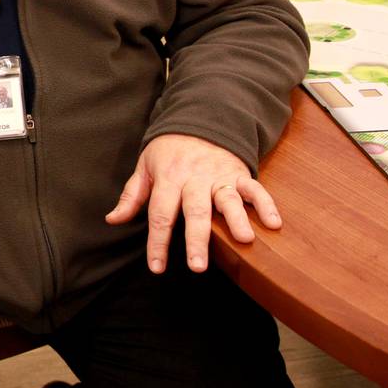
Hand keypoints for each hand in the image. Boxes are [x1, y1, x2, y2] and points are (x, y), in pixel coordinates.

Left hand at [106, 133, 281, 272]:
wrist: (198, 120)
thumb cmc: (168, 151)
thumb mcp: (144, 167)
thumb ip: (132, 195)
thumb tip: (112, 220)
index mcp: (168, 178)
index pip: (160, 214)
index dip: (157, 242)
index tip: (157, 267)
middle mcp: (194, 179)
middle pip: (195, 211)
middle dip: (196, 239)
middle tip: (198, 266)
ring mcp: (220, 176)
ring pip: (228, 200)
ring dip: (237, 220)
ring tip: (244, 240)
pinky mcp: (240, 173)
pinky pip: (255, 189)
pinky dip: (266, 204)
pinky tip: (274, 223)